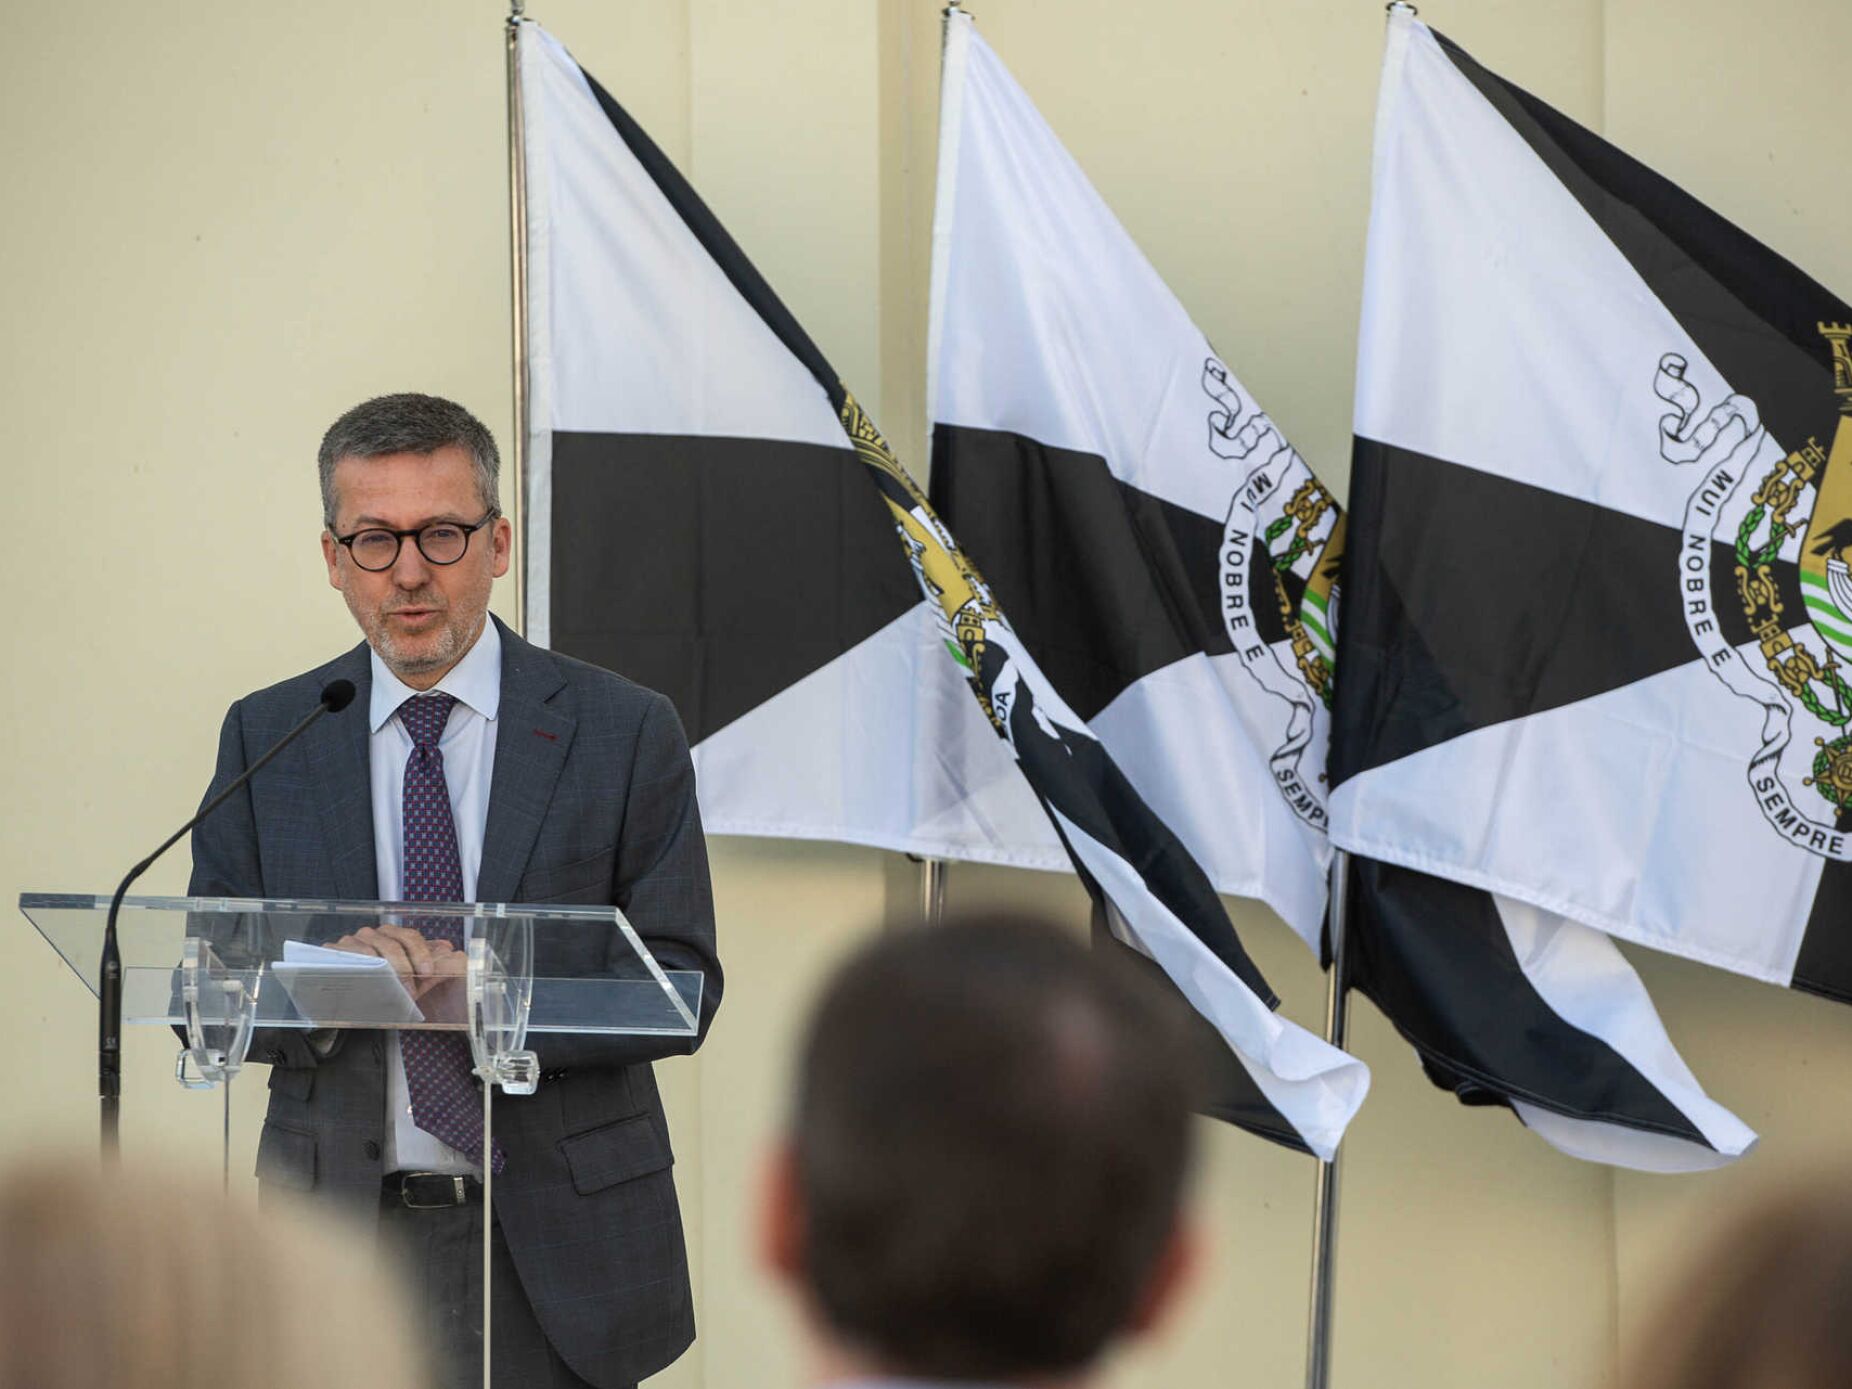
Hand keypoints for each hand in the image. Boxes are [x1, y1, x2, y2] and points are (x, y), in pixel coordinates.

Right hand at [328, 925, 462, 1005]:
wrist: (349, 999)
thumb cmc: (381, 983)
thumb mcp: (408, 975)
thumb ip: (429, 961)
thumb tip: (448, 949)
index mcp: (391, 934)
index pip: (409, 936)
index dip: (421, 954)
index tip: (427, 973)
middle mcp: (371, 934)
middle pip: (392, 944)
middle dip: (405, 969)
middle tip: (411, 990)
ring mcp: (350, 942)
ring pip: (371, 951)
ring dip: (385, 973)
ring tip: (393, 991)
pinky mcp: (332, 952)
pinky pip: (348, 957)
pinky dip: (361, 968)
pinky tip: (368, 981)